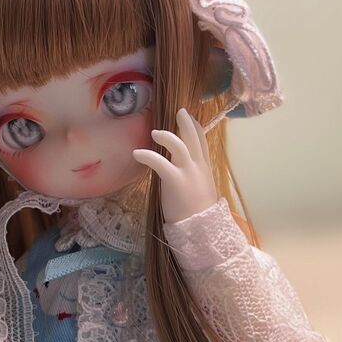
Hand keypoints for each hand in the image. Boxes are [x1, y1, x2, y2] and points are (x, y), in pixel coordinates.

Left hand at [133, 107, 217, 223]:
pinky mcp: (175, 181)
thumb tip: (182, 170)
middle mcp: (198, 167)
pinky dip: (147, 155)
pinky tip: (136, 153)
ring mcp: (188, 173)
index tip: (190, 118)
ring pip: (180, 146)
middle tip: (180, 111)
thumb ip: (193, 176)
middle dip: (187, 123)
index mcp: (204, 169)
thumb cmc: (199, 213)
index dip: (196, 128)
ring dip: (167, 136)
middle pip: (194, 138)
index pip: (202, 143)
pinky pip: (160, 162)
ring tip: (155, 132)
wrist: (204, 230)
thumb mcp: (200, 189)